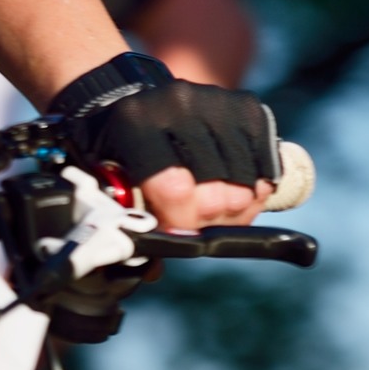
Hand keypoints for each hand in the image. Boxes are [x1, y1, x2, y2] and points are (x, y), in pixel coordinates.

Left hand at [49, 57, 277, 230]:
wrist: (133, 98)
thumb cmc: (116, 146)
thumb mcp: (102, 176)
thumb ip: (124, 218)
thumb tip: (151, 271)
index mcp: (135, 122)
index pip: (174, 188)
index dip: (180, 221)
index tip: (175, 230)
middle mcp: (178, 104)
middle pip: (214, 193)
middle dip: (207, 220)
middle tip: (194, 220)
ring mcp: (216, 101)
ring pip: (246, 185)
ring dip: (236, 208)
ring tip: (214, 206)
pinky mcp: (247, 106)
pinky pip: (266, 167)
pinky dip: (256, 187)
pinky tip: (236, 187)